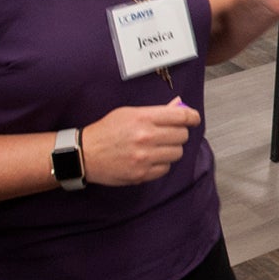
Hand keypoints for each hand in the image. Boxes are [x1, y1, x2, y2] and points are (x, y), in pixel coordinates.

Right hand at [83, 103, 201, 186]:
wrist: (85, 154)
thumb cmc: (106, 131)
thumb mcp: (128, 113)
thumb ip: (156, 111)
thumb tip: (178, 106)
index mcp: (143, 118)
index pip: (180, 116)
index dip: (192, 117)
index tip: (193, 119)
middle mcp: (146, 137)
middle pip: (182, 135)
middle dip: (179, 133)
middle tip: (170, 133)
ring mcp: (145, 157)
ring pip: (177, 153)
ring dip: (171, 149)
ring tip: (158, 147)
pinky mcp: (142, 174)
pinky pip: (166, 168)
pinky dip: (162, 164)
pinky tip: (151, 159)